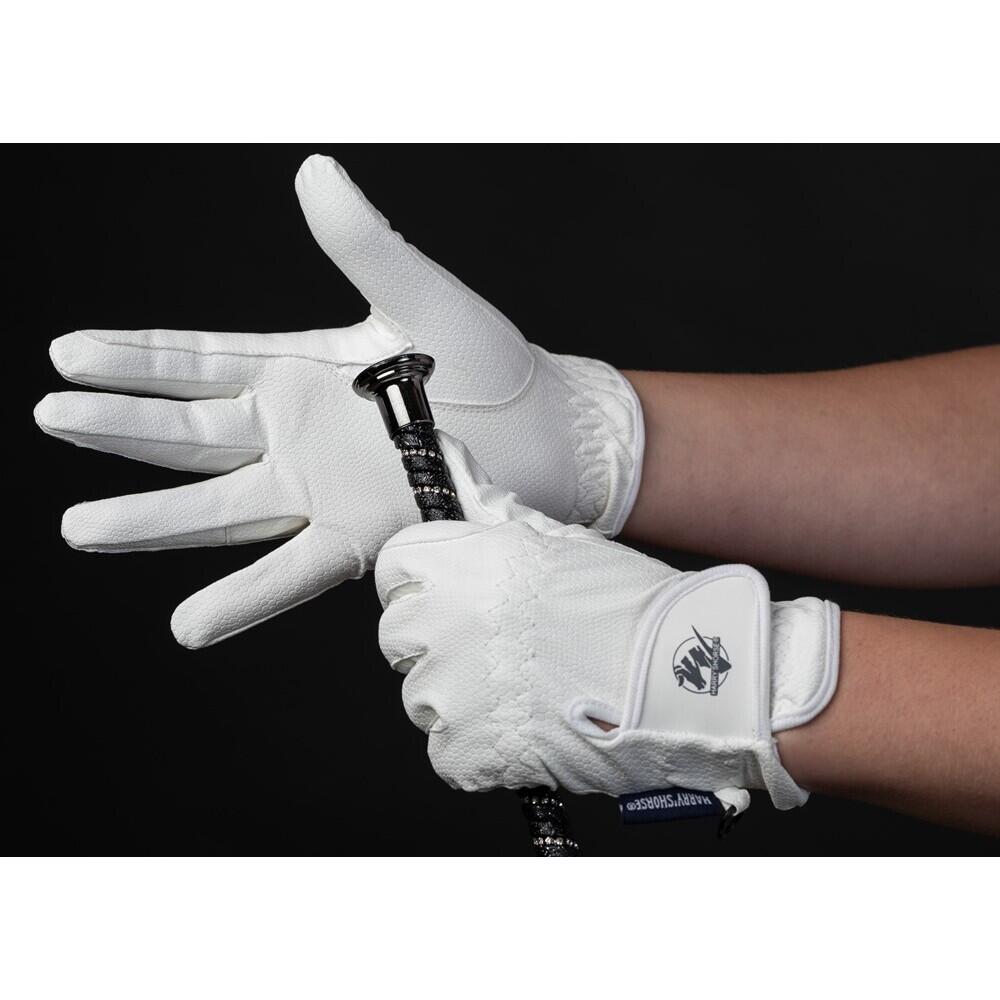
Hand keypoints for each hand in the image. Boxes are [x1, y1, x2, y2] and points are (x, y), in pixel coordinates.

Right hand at [34, 155, 642, 647]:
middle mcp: (299, 435)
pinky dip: (244, 597)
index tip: (67, 355)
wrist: (552, 435)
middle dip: (121, 426)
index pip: (200, 365)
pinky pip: (293, 569)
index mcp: (303, 372)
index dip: (135, 359)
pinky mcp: (362, 536)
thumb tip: (314, 171)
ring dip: (153, 519)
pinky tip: (189, 623)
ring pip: (221, 507)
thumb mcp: (424, 296)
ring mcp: (323, 490)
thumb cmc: (492, 364)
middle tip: (52, 416)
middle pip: (192, 436)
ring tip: (83, 527)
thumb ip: (366, 245)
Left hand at [375, 434, 839, 811]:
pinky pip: (447, 752)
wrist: (685, 680)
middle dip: (439, 642)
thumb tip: (449, 458)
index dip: (423, 583)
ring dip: (463, 699)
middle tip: (501, 650)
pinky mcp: (465, 752)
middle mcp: (442, 622)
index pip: (395, 569)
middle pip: (400, 636)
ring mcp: (449, 692)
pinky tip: (527, 730)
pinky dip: (480, 751)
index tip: (453, 597)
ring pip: (423, 698)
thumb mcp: (556, 541)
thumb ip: (489, 506)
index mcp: (461, 563)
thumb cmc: (630, 605)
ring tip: (526, 693)